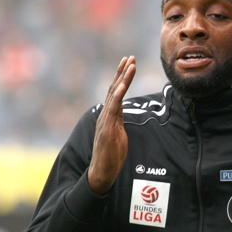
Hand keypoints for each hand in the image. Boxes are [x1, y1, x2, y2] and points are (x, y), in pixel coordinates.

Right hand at [88, 56, 135, 194]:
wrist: (101, 173)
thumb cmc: (111, 156)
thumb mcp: (118, 135)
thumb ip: (118, 123)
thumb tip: (121, 115)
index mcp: (109, 116)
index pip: (115, 92)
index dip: (121, 77)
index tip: (128, 63)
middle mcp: (105, 115)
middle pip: (113, 89)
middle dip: (122, 72)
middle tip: (130, 57)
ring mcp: (105, 121)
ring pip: (114, 96)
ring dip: (123, 79)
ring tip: (131, 65)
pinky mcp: (107, 130)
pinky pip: (113, 110)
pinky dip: (117, 97)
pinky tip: (122, 86)